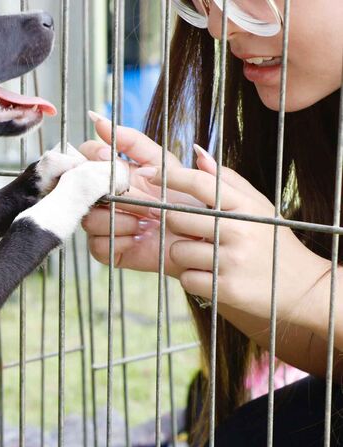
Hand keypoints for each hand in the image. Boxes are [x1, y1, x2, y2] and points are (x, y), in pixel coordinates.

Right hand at [78, 113, 204, 276]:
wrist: (205, 234)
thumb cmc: (190, 197)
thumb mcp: (163, 162)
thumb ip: (131, 141)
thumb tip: (97, 120)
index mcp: (116, 173)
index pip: (86, 157)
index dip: (92, 158)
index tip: (107, 159)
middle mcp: (106, 197)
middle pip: (81, 189)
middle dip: (109, 192)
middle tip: (135, 196)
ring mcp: (105, 223)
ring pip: (88, 218)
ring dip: (117, 219)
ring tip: (144, 222)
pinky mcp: (109, 249)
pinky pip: (96, 245)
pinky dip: (118, 240)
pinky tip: (138, 238)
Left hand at [154, 144, 328, 320]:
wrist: (302, 286)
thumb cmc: (270, 239)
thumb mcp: (256, 205)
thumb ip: (225, 180)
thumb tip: (196, 152)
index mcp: (245, 205)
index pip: (200, 183)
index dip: (171, 177)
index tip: (149, 175)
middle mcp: (240, 230)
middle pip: (177, 218)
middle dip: (177, 226)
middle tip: (193, 232)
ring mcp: (234, 260)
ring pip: (177, 251)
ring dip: (185, 255)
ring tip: (207, 256)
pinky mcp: (228, 289)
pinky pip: (186, 279)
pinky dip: (193, 278)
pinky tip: (212, 275)